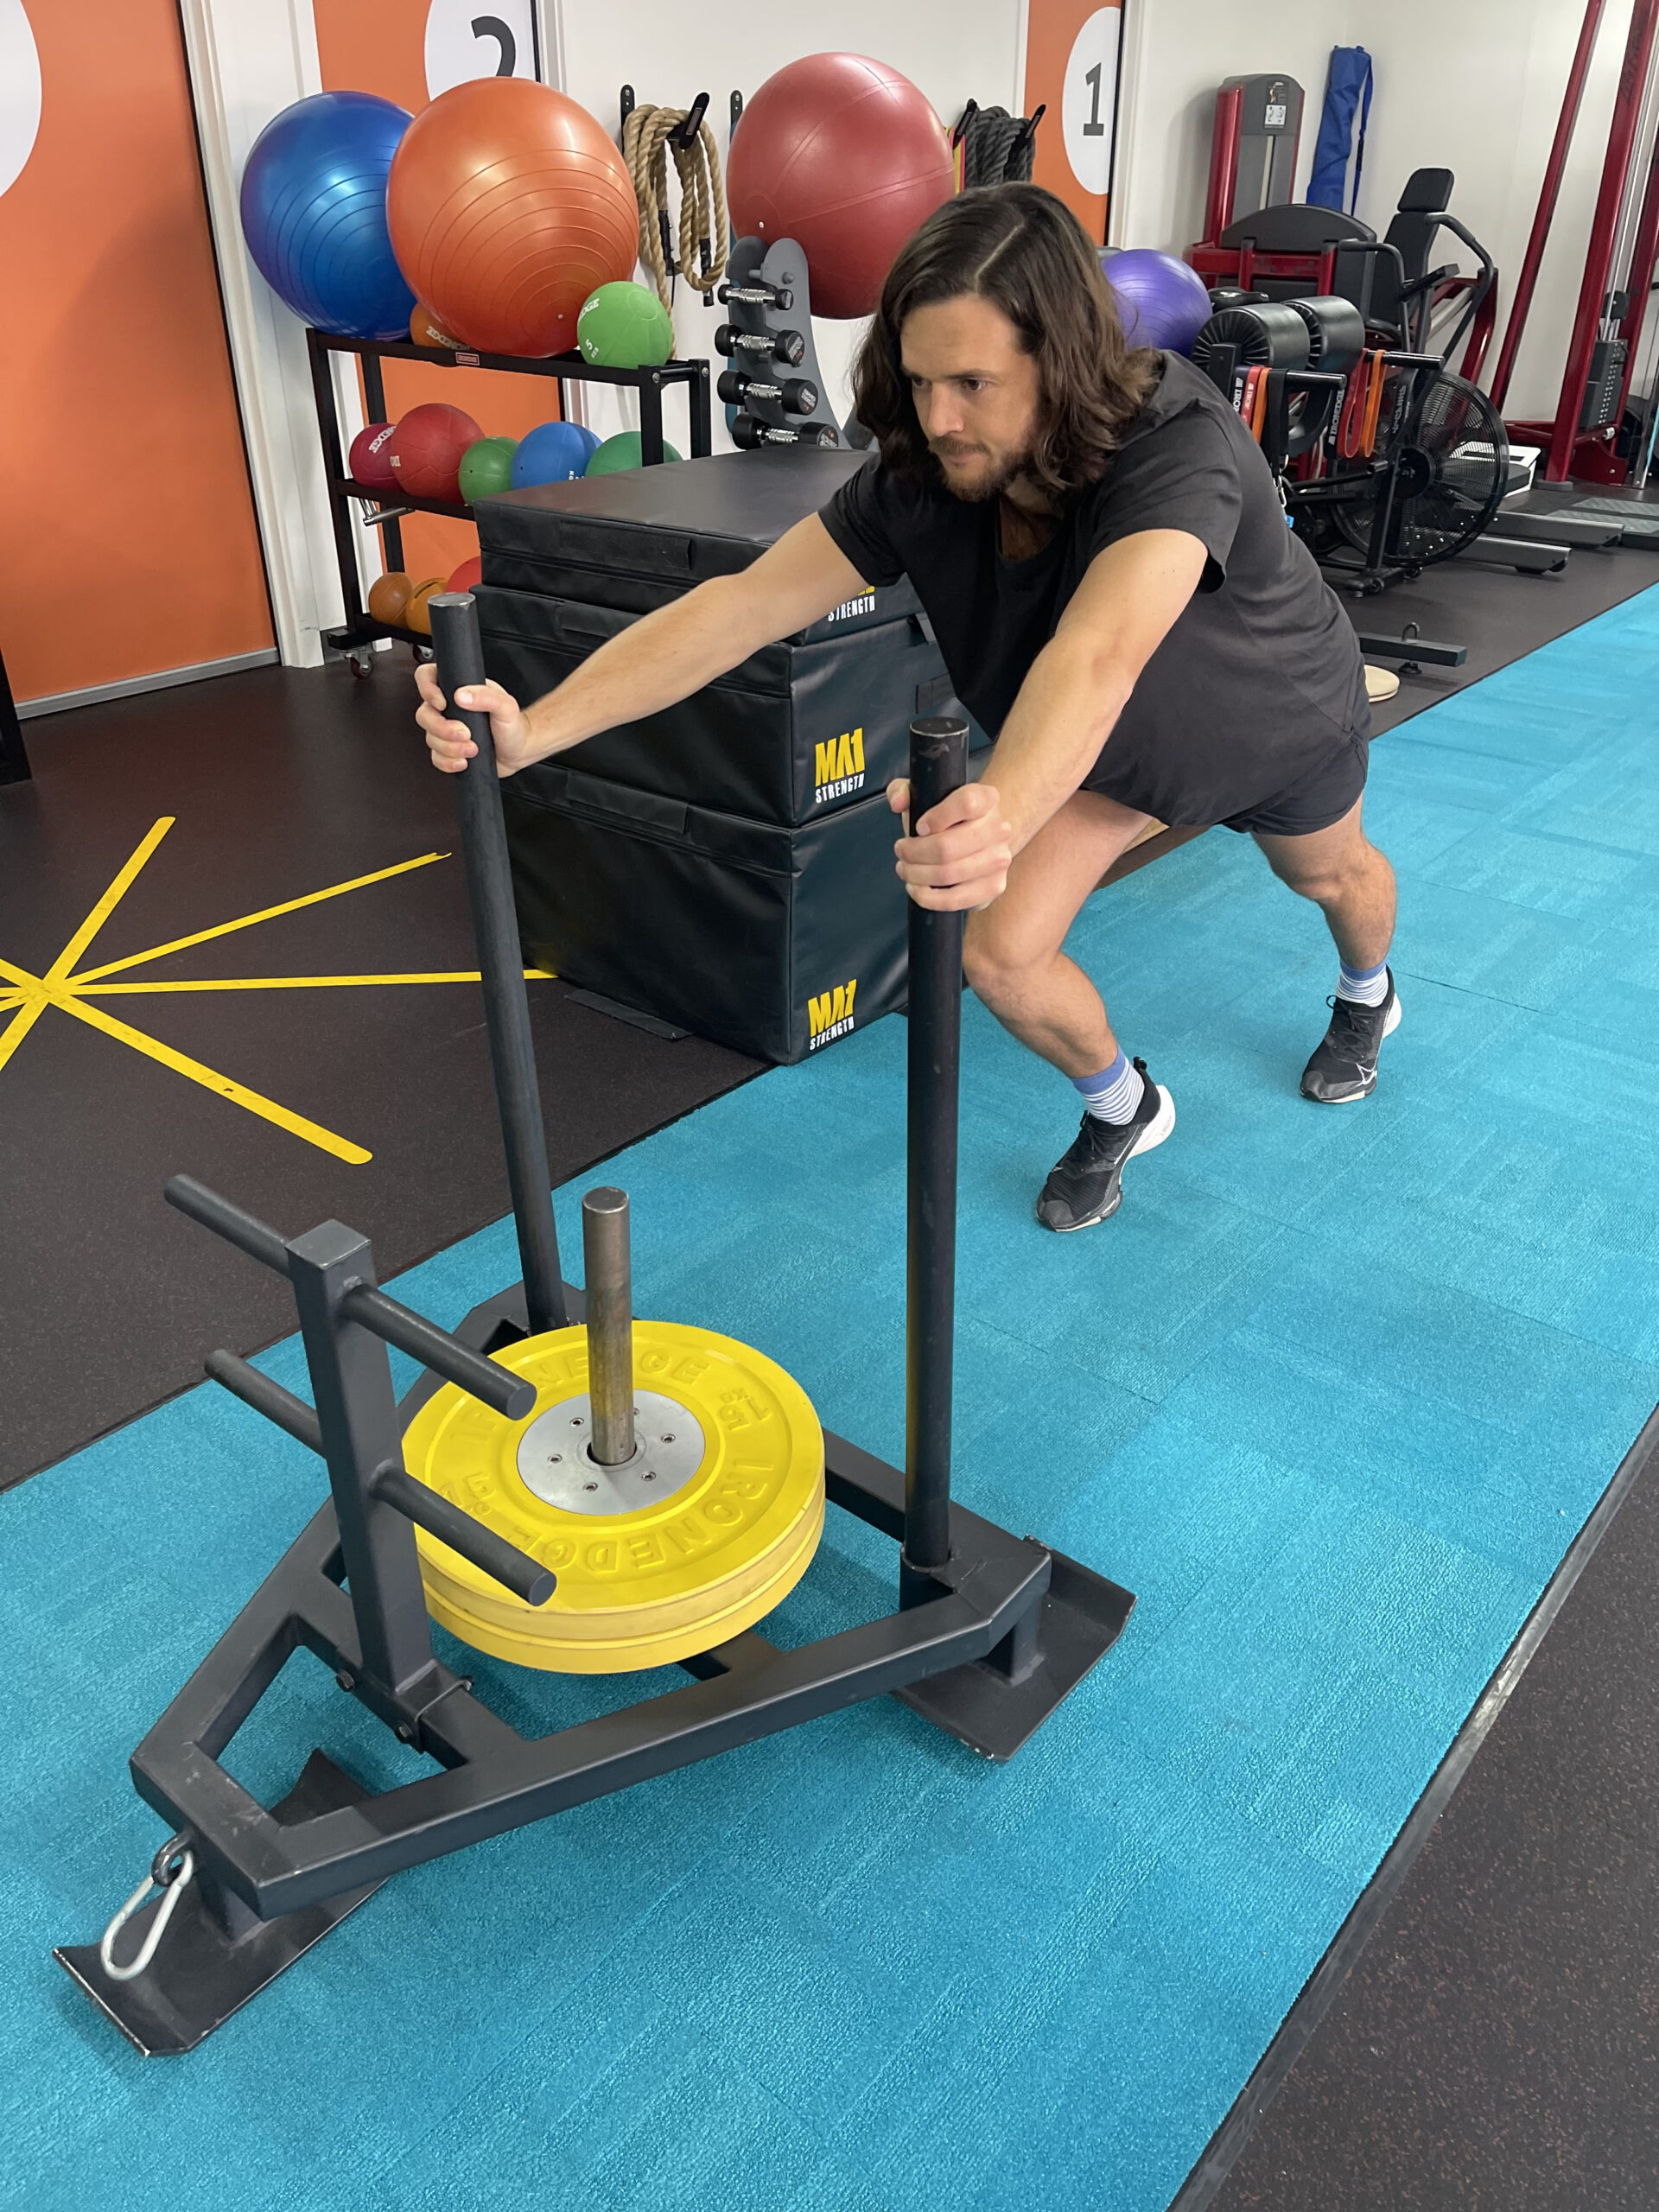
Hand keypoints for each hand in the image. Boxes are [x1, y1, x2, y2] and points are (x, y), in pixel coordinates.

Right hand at [414, 663, 533, 776]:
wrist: (519, 751)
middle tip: (466, 734)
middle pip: (424, 715)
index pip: (427, 677)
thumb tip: (461, 695)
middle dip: (442, 728)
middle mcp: (448, 708)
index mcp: (457, 688)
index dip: (427, 689)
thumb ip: (486, 696)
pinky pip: (436, 758)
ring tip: (473, 749)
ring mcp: (446, 730)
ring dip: (450, 748)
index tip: (442, 704)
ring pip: (430, 739)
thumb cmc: (513, 724)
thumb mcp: (506, 705)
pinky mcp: (448, 751)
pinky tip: (464, 762)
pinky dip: (448, 762)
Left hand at [889, 777, 1012, 910]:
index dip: (936, 817)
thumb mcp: (924, 796)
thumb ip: (903, 791)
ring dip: (917, 874)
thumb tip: (898, 803)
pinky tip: (916, 888)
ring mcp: (1000, 859)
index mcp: (986, 798)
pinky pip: (955, 899)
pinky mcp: (994, 886)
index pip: (966, 804)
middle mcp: (999, 828)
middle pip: (949, 846)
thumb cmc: (946, 818)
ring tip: (905, 869)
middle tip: (901, 851)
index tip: (919, 827)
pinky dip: (928, 897)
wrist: (978, 840)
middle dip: (914, 852)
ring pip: (949, 873)